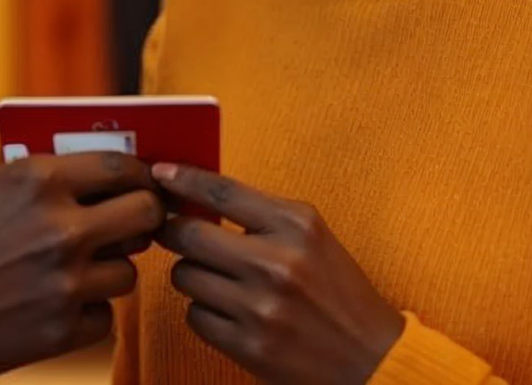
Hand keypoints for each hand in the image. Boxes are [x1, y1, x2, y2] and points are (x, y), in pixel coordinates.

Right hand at [0, 153, 164, 383]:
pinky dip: (88, 313)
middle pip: (145, 214)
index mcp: (34, 179)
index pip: (119, 165)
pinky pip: (104, 318)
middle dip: (144, 217)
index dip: (137, 173)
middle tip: (130, 225)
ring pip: (128, 271)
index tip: (139, 182)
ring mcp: (64, 283)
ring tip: (82, 270)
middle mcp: (60, 227)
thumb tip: (18, 178)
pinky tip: (60, 306)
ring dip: (110, 269)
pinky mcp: (59, 332)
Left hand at [153, 164, 402, 384]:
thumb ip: (261, 214)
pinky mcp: (249, 347)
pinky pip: (195, 316)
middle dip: (174, 231)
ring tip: (221, 280)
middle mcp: (277, 263)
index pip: (222, 191)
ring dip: (193, 275)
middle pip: (189, 234)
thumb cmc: (336, 289)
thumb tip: (194, 195)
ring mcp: (261, 308)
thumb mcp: (311, 236)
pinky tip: (230, 312)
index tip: (160, 173)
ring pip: (185, 276)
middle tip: (175, 232)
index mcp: (296, 225)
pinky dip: (204, 311)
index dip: (183, 179)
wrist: (371, 357)